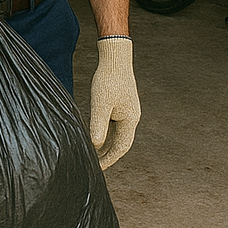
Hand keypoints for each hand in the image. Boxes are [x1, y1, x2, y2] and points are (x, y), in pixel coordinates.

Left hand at [90, 36, 140, 168]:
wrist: (115, 58)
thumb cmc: (108, 80)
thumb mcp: (100, 105)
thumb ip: (98, 126)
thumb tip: (95, 146)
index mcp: (130, 120)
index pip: (120, 148)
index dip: (108, 160)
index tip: (96, 169)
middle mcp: (132, 117)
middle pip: (122, 143)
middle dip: (109, 156)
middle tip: (96, 165)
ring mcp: (129, 110)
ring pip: (119, 134)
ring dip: (109, 145)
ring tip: (96, 154)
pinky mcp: (124, 104)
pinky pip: (117, 125)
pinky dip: (109, 134)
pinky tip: (98, 134)